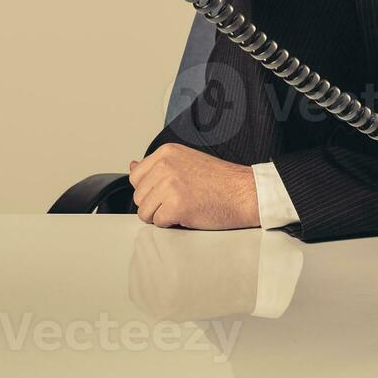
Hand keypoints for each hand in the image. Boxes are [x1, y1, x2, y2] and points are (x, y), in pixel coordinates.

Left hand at [127, 144, 259, 230]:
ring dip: (162, 215)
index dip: (150, 190)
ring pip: (145, 212)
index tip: (167, 191)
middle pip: (139, 196)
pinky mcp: (176, 206)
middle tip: (179, 200)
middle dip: (155, 205)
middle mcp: (165, 165)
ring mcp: (169, 185)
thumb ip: (157, 165)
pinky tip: (189, 214)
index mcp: (166, 152)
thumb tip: (132, 165)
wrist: (245, 192)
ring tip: (184, 207)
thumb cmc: (221, 181)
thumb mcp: (186, 161)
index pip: (135, 177)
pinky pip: (159, 223)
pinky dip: (172, 224)